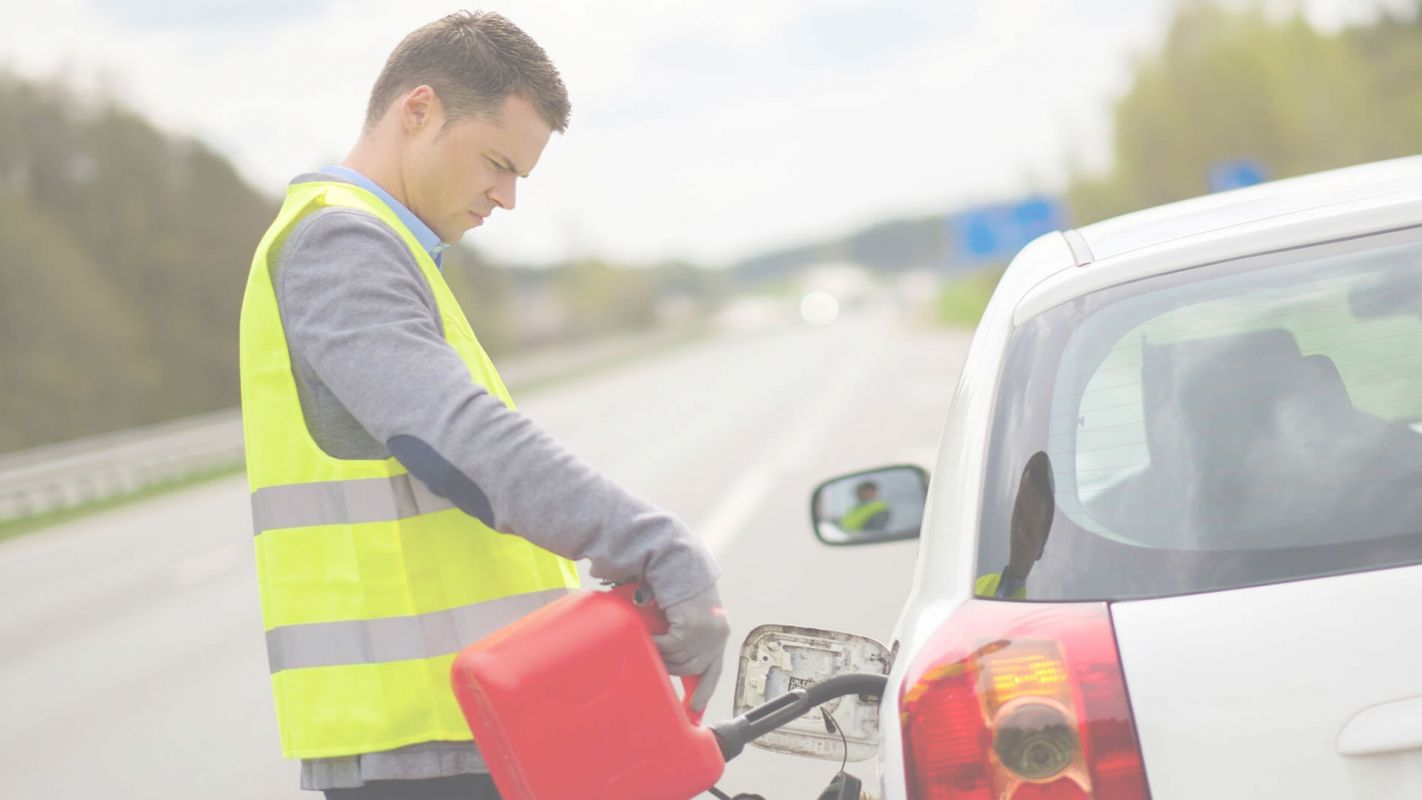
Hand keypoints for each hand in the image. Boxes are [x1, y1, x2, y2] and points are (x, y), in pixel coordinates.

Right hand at [651, 582, 729, 711]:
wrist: (676, 562)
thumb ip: (685, 635)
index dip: (704, 690)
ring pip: (676, 660)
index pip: (713, 669)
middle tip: (655, 657)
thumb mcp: (687, 614)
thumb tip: (669, 660)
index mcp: (719, 633)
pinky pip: (667, 648)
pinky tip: (649, 634)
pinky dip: (655, 643)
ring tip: (650, 640)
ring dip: (660, 653)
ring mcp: (705, 634)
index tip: (694, 708)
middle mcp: (717, 636)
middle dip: (671, 666)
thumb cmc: (677, 585)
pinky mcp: (689, 630)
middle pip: (690, 669)